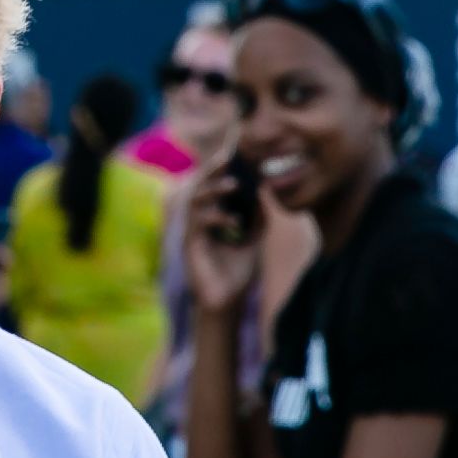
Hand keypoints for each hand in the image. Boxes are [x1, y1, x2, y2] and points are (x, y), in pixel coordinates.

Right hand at [182, 168, 264, 315]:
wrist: (226, 304)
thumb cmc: (236, 275)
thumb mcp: (253, 242)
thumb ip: (258, 221)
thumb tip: (266, 197)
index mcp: (211, 218)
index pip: (211, 187)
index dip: (218, 169)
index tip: (233, 153)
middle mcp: (198, 222)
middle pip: (199, 187)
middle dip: (211, 171)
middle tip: (227, 157)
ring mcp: (192, 234)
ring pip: (194, 202)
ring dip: (213, 190)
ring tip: (233, 184)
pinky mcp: (191, 247)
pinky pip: (198, 224)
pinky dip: (216, 218)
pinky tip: (234, 221)